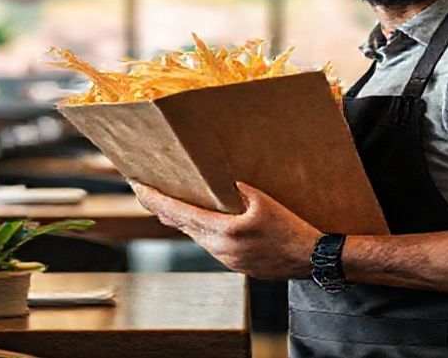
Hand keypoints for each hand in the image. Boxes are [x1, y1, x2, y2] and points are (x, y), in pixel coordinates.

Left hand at [130, 181, 321, 279]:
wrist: (310, 258)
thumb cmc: (291, 229)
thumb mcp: (264, 201)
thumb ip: (238, 190)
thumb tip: (220, 182)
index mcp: (223, 231)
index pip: (178, 213)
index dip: (154, 199)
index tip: (137, 186)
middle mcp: (218, 248)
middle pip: (181, 225)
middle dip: (161, 207)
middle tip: (144, 189)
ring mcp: (225, 259)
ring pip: (194, 235)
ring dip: (180, 219)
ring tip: (167, 202)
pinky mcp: (234, 264)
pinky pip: (208, 243)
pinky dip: (199, 229)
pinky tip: (200, 220)